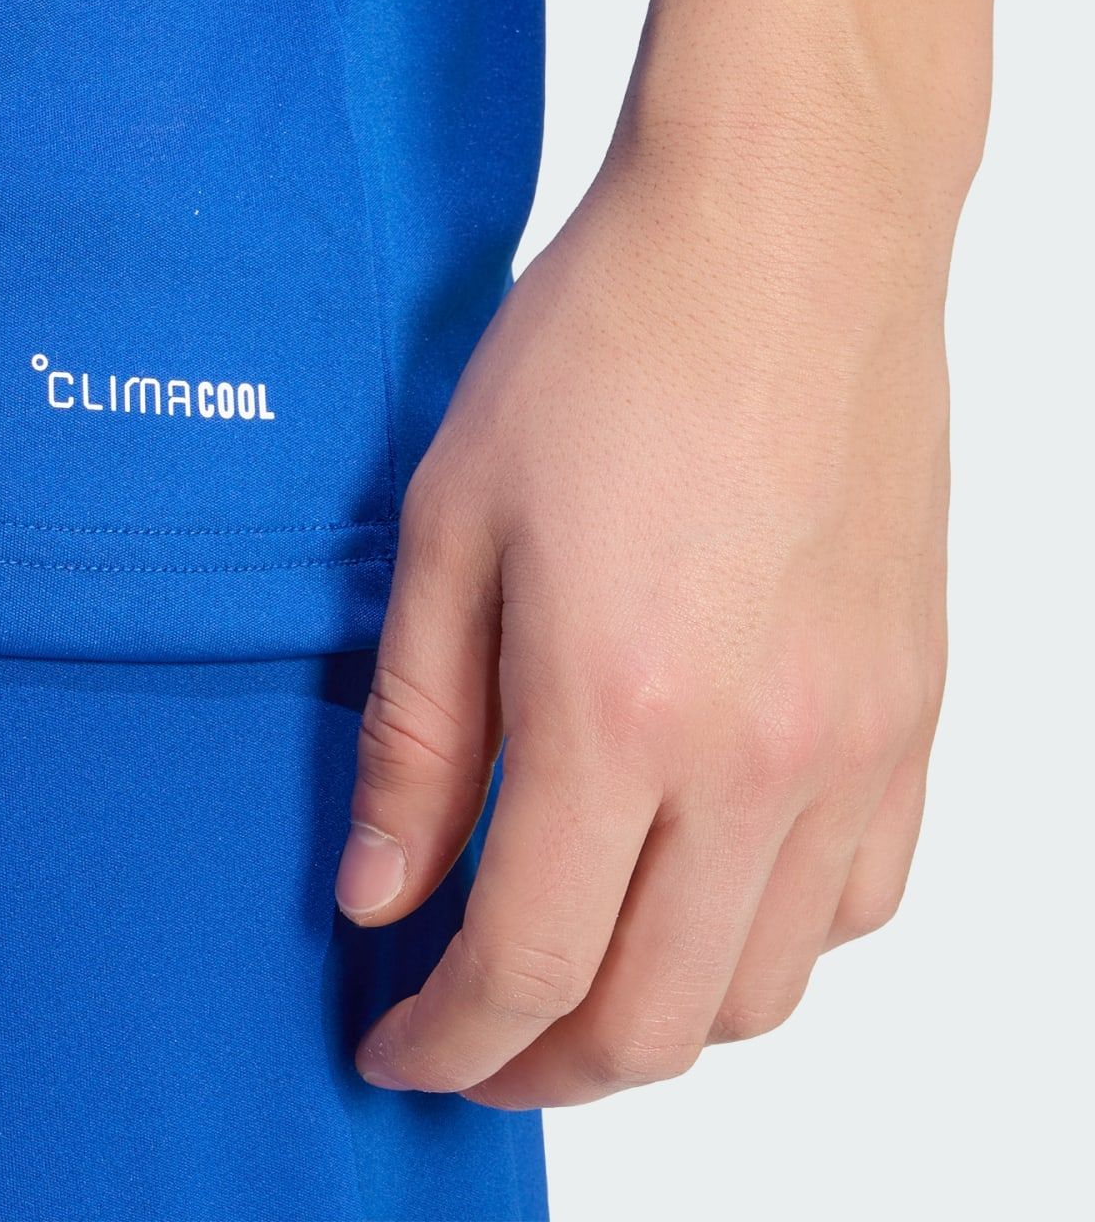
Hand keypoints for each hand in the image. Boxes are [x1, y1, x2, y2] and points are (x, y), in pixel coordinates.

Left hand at [336, 120, 951, 1106]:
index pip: (524, 965)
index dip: (446, 1042)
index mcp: (618, 712)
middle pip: (653, 1020)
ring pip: (763, 988)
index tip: (393, 1048)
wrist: (782, 234)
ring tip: (570, 967)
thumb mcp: (448, 525)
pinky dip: (766, 942)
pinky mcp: (914, 705)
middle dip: (539, 1064)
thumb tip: (384, 891)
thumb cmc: (604, 347)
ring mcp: (859, 741)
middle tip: (465, 1035)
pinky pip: (859, 900)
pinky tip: (696, 887)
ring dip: (653, 1016)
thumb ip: (418, 733)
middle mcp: (761, 759)